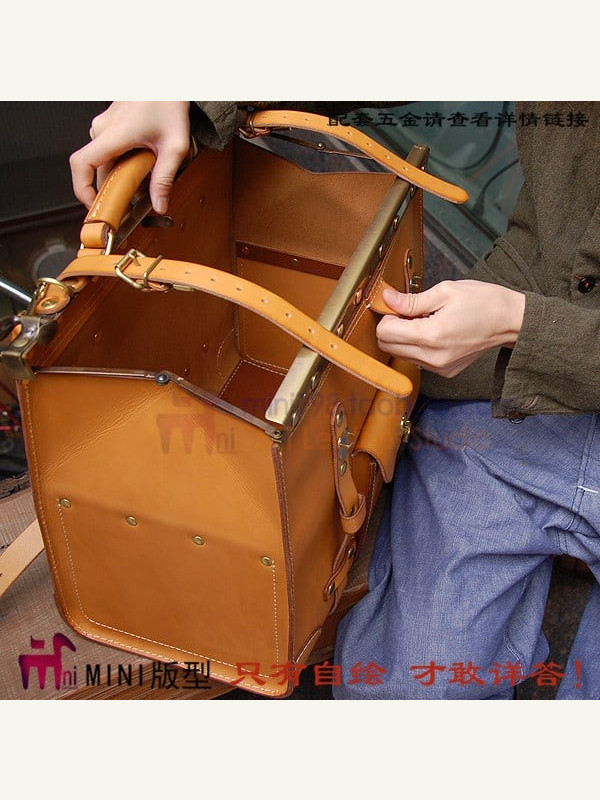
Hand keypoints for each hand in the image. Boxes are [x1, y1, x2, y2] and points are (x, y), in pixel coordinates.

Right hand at [69, 101, 191, 213]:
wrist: (166, 79)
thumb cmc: (169, 102)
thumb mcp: (174, 146)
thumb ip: (165, 178)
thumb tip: (159, 205)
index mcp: (114, 133)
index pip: (81, 164)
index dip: (82, 189)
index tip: (95, 206)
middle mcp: (102, 129)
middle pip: (97, 170)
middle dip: (113, 189)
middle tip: (133, 202)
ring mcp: (103, 125)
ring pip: (104, 162)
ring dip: (121, 176)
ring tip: (145, 175)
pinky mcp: (109, 126)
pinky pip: (109, 152)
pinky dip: (123, 164)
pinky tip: (142, 163)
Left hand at [376, 280, 525, 376]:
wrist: (509, 321)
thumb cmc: (482, 302)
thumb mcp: (445, 292)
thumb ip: (411, 300)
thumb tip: (387, 298)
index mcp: (431, 335)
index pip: (385, 333)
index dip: (388, 315)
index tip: (399, 305)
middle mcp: (432, 357)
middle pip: (387, 347)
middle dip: (392, 327)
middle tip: (411, 312)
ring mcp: (438, 368)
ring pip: (400, 355)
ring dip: (404, 338)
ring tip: (425, 322)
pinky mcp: (444, 372)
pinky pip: (416, 361)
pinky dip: (416, 346)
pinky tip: (433, 333)